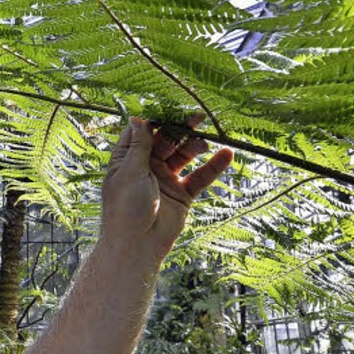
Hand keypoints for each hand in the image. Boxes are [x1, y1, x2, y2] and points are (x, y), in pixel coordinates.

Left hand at [100, 114, 232, 264]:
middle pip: (166, 141)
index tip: (172, 108)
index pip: (143, 133)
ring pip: (184, 156)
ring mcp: (165, 180)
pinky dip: (213, 166)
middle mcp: (146, 167)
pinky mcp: (182, 194)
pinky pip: (199, 177)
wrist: (137, 245)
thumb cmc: (126, 208)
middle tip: (197, 117)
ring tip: (204, 142)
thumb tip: (137, 118)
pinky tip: (227, 154)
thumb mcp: (130, 172)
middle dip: (180, 128)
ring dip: (195, 146)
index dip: (157, 119)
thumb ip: (139, 145)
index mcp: (127, 160)